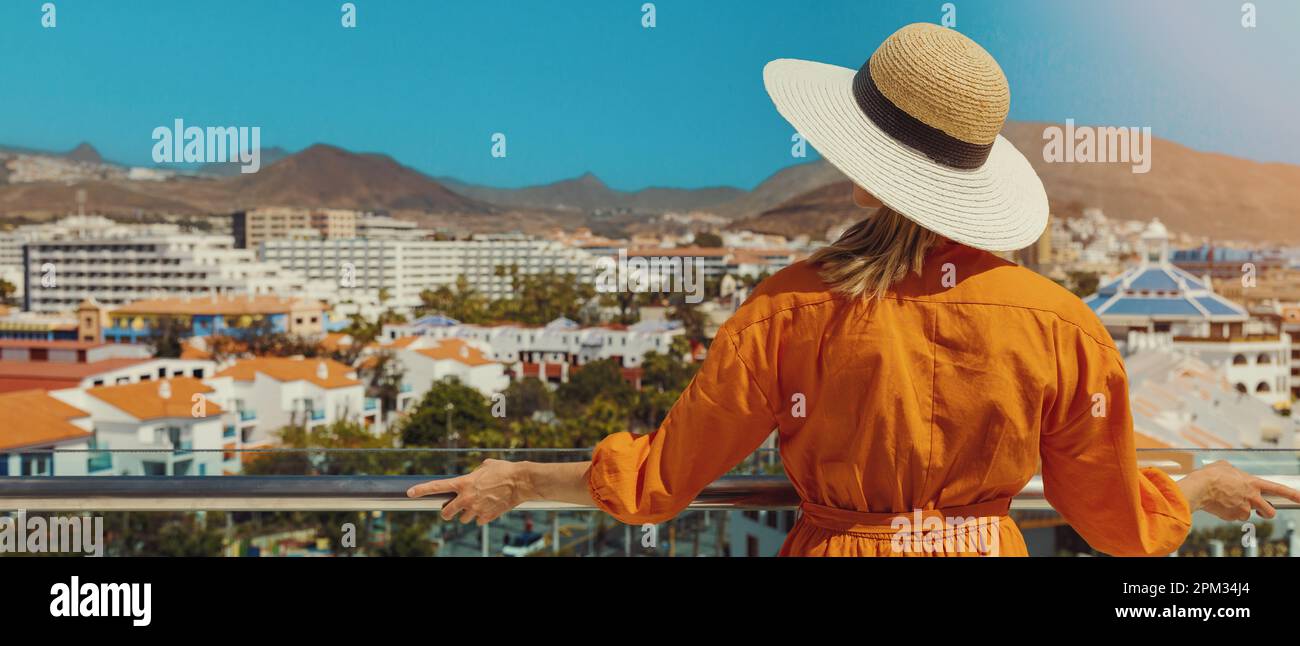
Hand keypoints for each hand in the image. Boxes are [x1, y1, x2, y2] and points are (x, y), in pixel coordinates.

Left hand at [406, 458, 536, 525]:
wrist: (521, 482)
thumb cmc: (504, 470)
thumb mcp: (485, 466)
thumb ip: (475, 473)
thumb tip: (474, 475)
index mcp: (463, 483)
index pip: (437, 487)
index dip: (421, 490)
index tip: (410, 493)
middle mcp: (466, 498)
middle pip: (446, 512)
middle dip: (447, 512)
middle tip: (450, 510)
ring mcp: (476, 509)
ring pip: (463, 519)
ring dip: (467, 514)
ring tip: (477, 506)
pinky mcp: (487, 517)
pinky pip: (479, 521)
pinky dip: (481, 517)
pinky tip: (489, 509)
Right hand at [1177, 460, 1299, 520]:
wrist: (1200, 488)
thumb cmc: (1211, 475)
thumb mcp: (1224, 466)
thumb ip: (1233, 471)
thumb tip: (1231, 473)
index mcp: (1253, 483)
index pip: (1279, 489)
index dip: (1293, 494)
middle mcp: (1252, 497)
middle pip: (1270, 511)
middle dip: (1267, 512)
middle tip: (1259, 510)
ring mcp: (1243, 509)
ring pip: (1249, 515)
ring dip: (1242, 511)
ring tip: (1229, 502)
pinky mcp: (1233, 517)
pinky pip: (1234, 517)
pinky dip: (1228, 512)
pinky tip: (1219, 504)